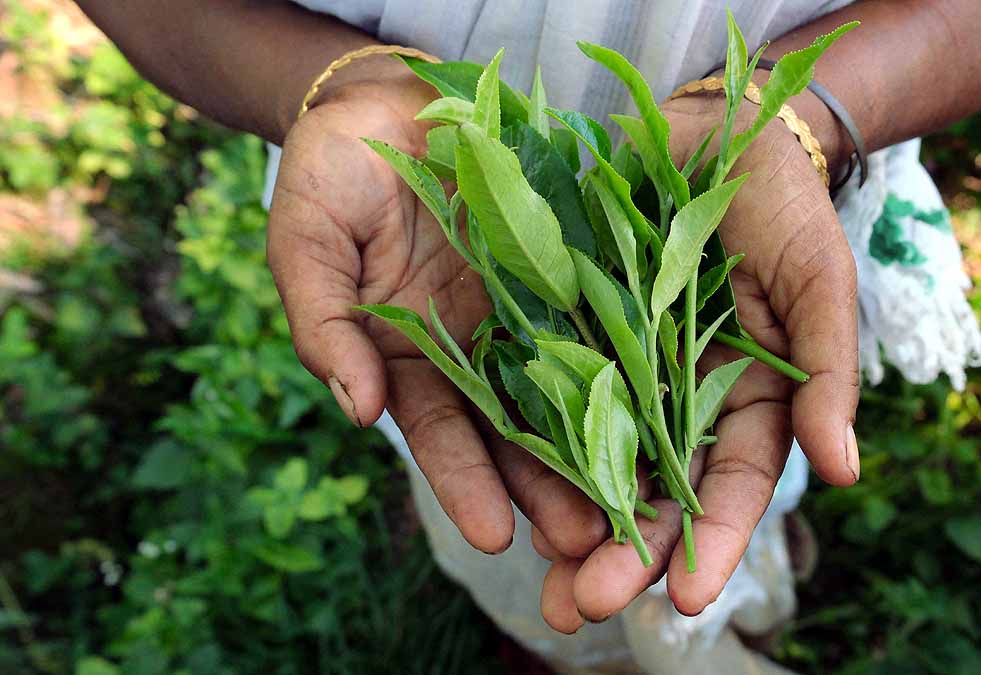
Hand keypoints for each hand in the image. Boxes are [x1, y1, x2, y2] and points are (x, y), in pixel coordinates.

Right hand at [266, 75, 608, 557]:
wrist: (392, 97)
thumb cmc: (335, 170)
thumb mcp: (309, 241)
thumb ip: (325, 324)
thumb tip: (356, 413)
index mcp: (410, 356)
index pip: (440, 432)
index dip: (464, 483)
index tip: (493, 536)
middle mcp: (476, 347)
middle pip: (518, 431)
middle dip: (549, 489)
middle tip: (587, 543)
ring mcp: (528, 310)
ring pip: (570, 390)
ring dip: (599, 447)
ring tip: (632, 504)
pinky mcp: (571, 267)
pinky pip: (605, 318)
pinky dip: (631, 364)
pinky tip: (663, 410)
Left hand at [534, 93, 860, 631]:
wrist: (717, 129)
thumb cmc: (783, 203)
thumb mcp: (818, 279)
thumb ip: (828, 371)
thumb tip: (843, 472)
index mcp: (751, 399)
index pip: (734, 486)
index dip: (713, 544)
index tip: (685, 599)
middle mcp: (681, 398)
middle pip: (655, 491)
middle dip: (622, 554)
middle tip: (581, 607)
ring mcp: (623, 369)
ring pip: (597, 461)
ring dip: (570, 524)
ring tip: (542, 585)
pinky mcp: (572, 333)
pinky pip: (549, 395)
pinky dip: (531, 446)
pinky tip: (505, 494)